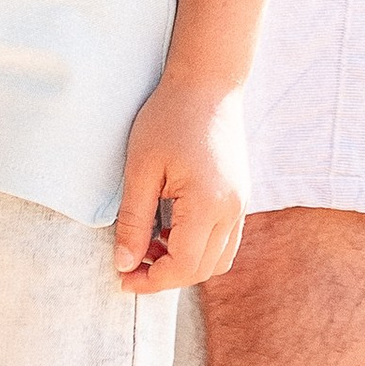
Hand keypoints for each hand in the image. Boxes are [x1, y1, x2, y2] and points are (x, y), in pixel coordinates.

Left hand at [114, 74, 248, 292]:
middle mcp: (232, 209)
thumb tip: (124, 264)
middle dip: (166, 276)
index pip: (183, 266)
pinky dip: (199, 248)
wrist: (207, 84)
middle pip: (203, 269)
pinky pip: (225, 240)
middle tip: (130, 264)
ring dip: (185, 264)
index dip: (151, 281)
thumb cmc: (169, 117)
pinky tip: (171, 230)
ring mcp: (241, 204)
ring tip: (151, 245)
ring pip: (218, 259)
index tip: (123, 278)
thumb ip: (133, 220)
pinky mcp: (241, 197)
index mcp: (208, 203)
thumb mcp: (140, 168)